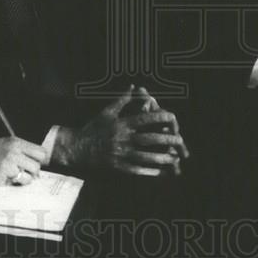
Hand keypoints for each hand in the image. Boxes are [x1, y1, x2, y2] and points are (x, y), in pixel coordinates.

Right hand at [0, 137, 46, 185]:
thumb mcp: (6, 142)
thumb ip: (22, 150)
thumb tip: (36, 161)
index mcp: (16, 143)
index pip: (41, 153)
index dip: (39, 160)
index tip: (35, 162)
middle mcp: (13, 155)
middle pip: (36, 167)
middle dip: (32, 171)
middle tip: (25, 171)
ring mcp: (6, 168)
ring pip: (27, 179)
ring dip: (22, 179)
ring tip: (13, 174)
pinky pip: (12, 185)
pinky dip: (9, 183)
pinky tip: (1, 176)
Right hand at [54, 86, 189, 176]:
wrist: (76, 148)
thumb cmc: (93, 128)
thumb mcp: (106, 112)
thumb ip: (122, 100)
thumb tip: (133, 86)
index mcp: (122, 124)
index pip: (145, 119)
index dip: (161, 117)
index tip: (173, 117)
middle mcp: (123, 139)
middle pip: (150, 139)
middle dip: (167, 140)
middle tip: (181, 140)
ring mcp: (120, 154)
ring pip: (145, 156)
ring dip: (162, 158)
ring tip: (175, 159)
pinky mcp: (117, 167)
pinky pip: (136, 169)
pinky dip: (149, 170)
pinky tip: (160, 171)